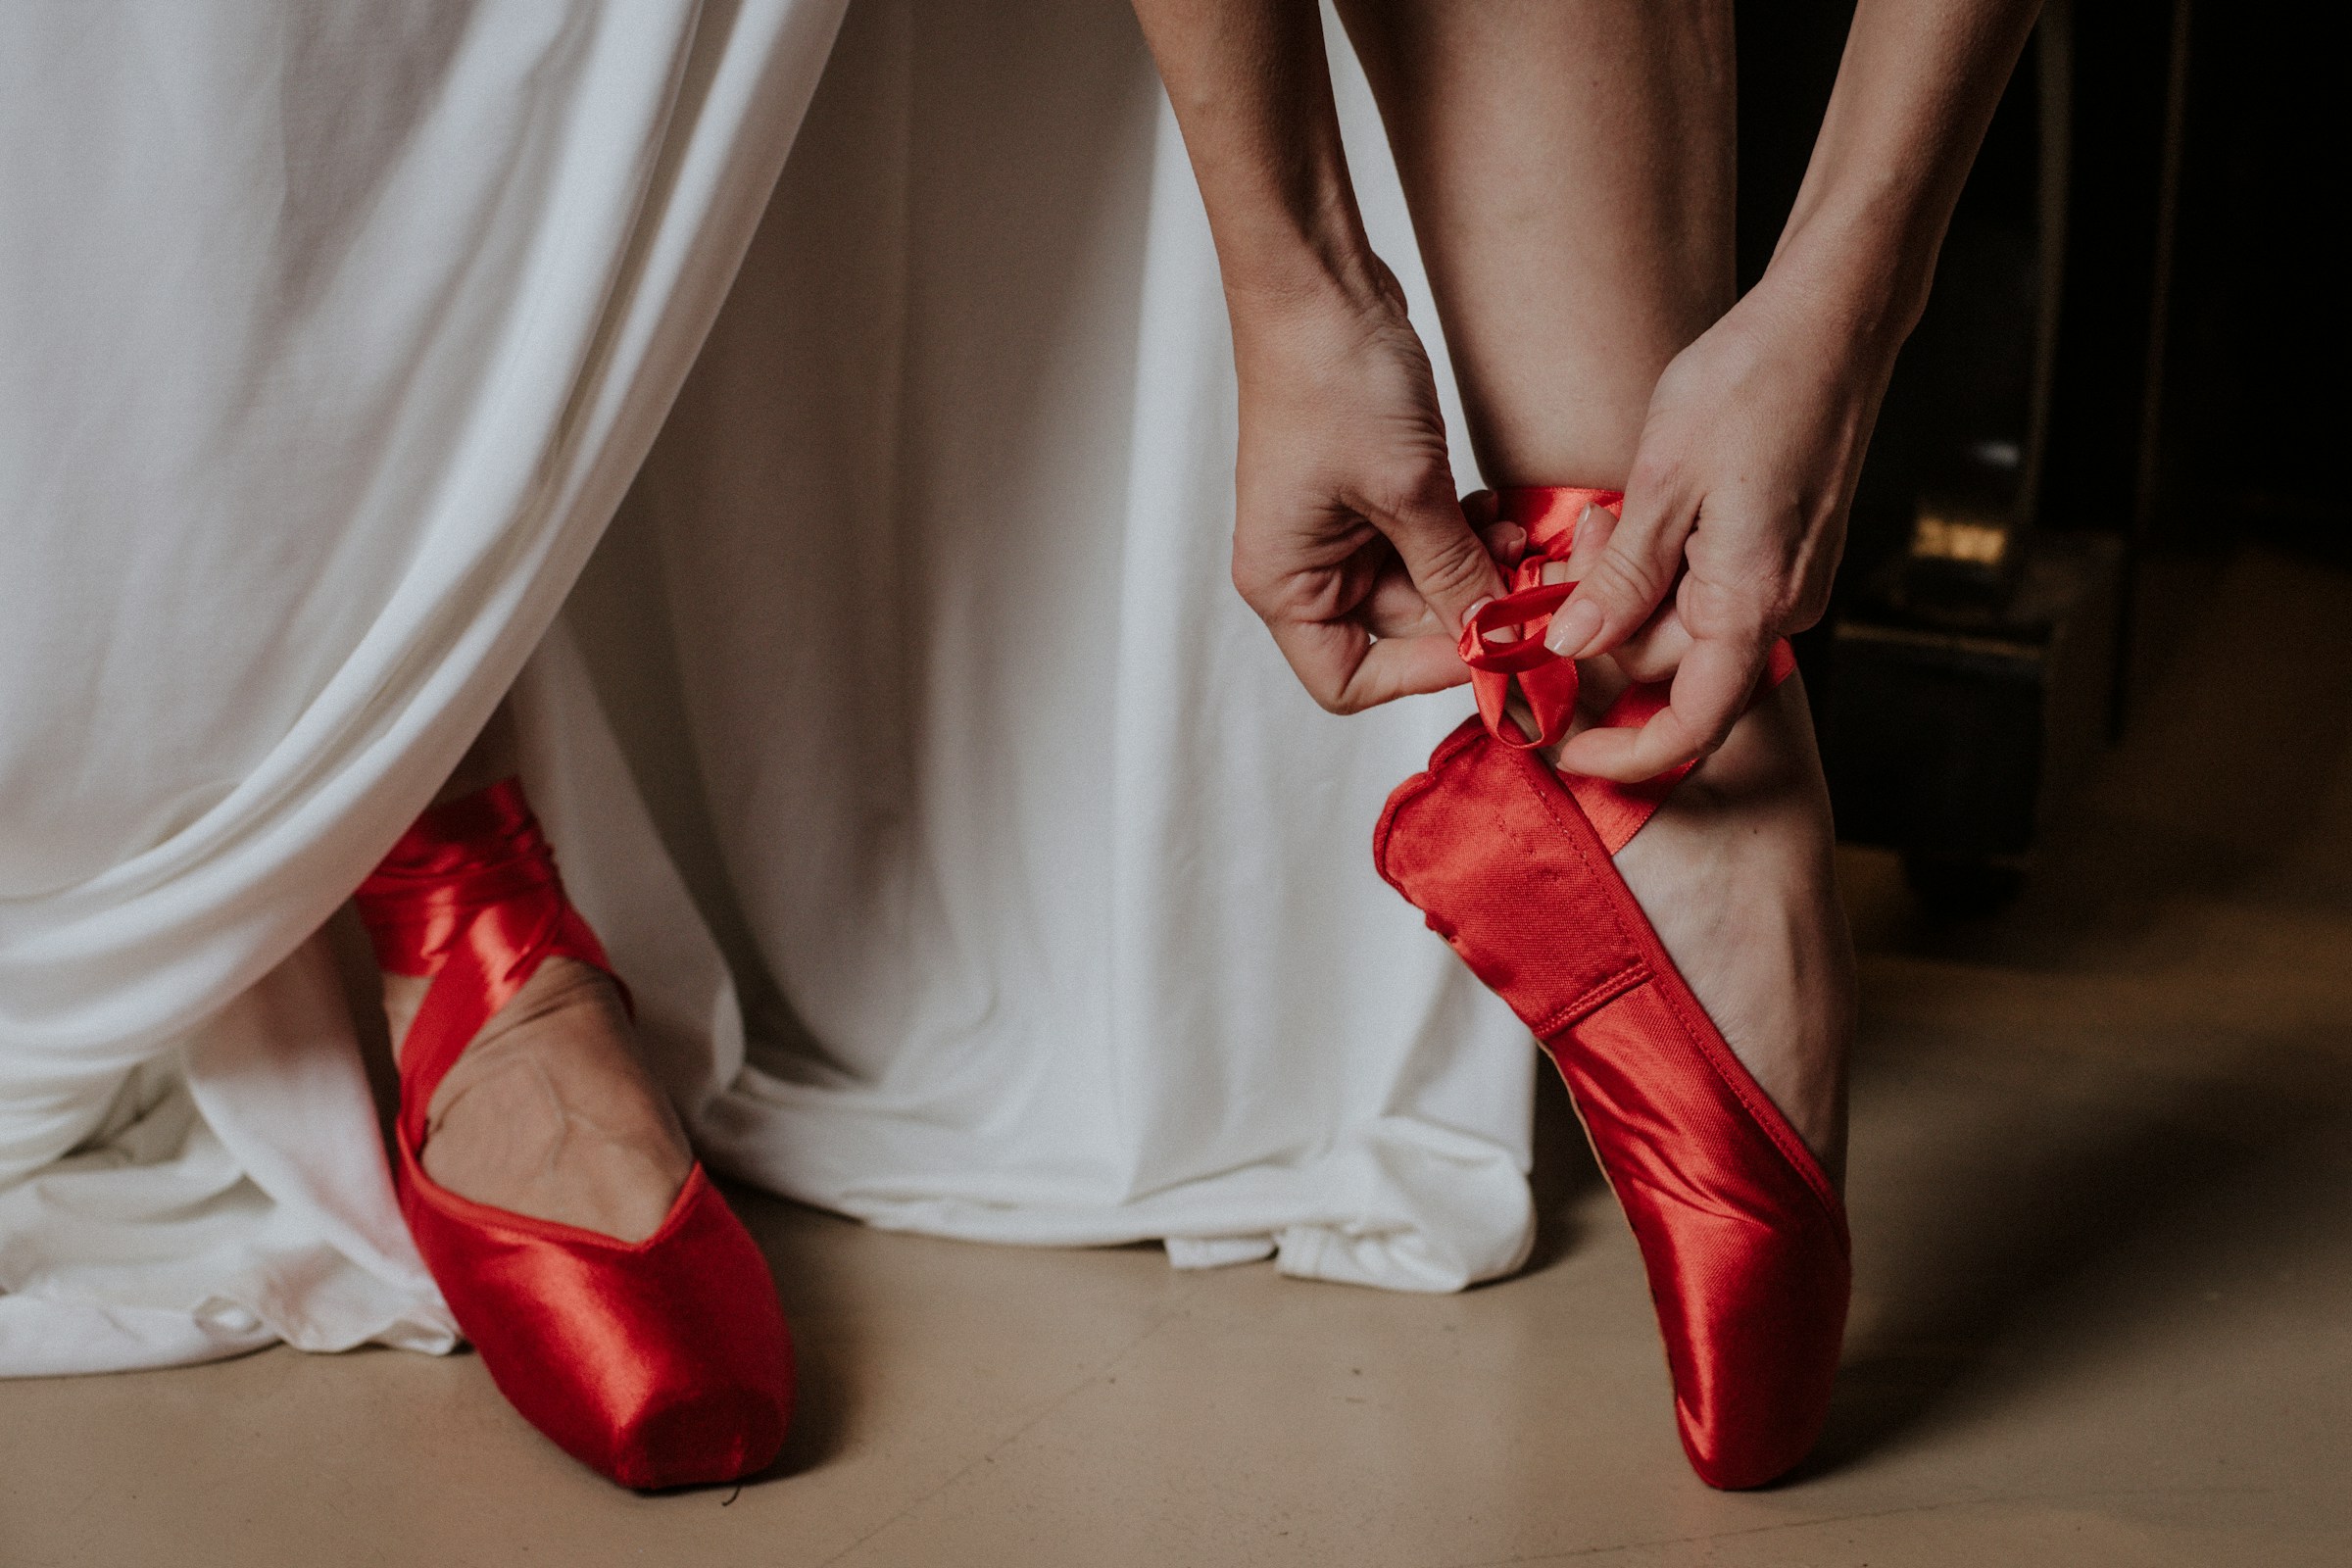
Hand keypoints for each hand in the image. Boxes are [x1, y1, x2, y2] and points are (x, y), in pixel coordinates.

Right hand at [1229, 271, 1507, 712]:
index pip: (1349, 682)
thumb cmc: (1333, 380)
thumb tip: (1498, 642)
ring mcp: (1336, 531)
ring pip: (1423, 585)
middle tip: (1536, 586)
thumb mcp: (1407, 491)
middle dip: (1468, 609)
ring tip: (1522, 538)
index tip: (1489, 648)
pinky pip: (1427, 541)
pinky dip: (1466, 535)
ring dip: (1476, 569)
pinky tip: (1500, 511)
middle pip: (1397, 633)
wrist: (1318, 282)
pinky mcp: (1369, 494)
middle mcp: (1305, 568)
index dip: (1423, 676)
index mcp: (1286, 584)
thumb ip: (1453, 574)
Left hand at [1542, 270, 1897, 779]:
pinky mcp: (1781, 555)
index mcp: (1753, 602)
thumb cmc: (1754, 383)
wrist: (1830, 322)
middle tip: (1578, 544)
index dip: (1625, 754)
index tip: (1568, 749)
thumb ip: (1619, 579)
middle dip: (1605, 623)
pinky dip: (1660, 567)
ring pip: (1681, 626)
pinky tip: (1644, 510)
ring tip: (1612, 511)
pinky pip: (1704, 590)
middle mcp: (1782, 604)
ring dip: (1628, 586)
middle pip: (1669, 667)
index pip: (1691, 725)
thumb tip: (1573, 646)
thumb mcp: (1661, 483)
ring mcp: (1787, 581)